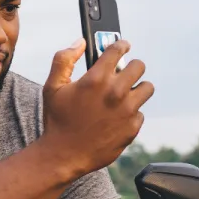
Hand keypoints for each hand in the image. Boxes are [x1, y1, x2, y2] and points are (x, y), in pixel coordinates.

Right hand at [40, 38, 153, 179]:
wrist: (63, 155)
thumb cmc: (57, 120)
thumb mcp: (52, 87)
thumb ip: (64, 59)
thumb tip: (80, 42)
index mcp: (96, 79)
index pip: (118, 49)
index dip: (121, 45)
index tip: (123, 46)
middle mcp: (115, 92)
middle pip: (139, 66)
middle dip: (131, 67)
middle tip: (123, 73)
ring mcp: (126, 111)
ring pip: (147, 88)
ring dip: (137, 88)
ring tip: (124, 95)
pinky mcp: (132, 128)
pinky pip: (140, 113)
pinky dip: (131, 114)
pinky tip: (116, 118)